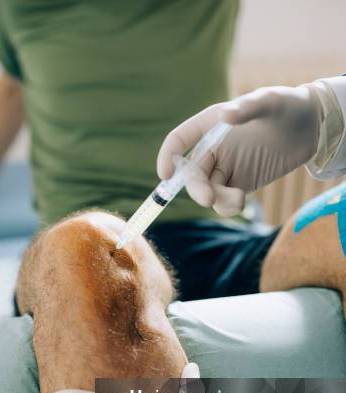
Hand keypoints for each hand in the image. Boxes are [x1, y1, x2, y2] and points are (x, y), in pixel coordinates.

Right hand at [157, 84, 322, 215]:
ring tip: (239, 200)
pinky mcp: (239, 184)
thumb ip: (247, 108)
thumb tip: (226, 115)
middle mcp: (214, 148)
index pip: (180, 140)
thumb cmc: (287, 106)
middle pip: (192, 173)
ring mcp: (226, 168)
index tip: (165, 176)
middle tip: (209, 199)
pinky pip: (224, 201)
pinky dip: (227, 206)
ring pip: (207, 191)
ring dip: (216, 200)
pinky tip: (241, 201)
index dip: (168, 156)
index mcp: (212, 125)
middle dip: (196, 188)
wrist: (311, 128)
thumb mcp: (270, 102)